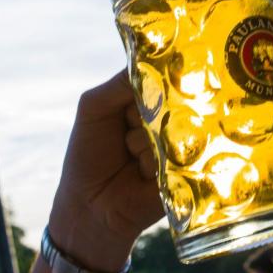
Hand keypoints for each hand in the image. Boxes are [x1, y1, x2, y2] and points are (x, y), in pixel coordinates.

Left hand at [48, 70, 162, 272]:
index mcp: (148, 102)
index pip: (164, 77)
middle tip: (129, 129)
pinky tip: (140, 175)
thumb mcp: (93, 107)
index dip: (165, 73)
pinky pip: (175, 158)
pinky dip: (150, 165)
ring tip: (129, 160)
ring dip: (143, 144)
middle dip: (148, 113)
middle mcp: (168, 121)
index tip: (171, 67)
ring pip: (171, 130)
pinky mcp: (186, 173)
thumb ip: (118, 84)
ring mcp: (179, 147)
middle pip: (174, 102)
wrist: (88, 207)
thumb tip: (150, 64)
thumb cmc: (87, 154)